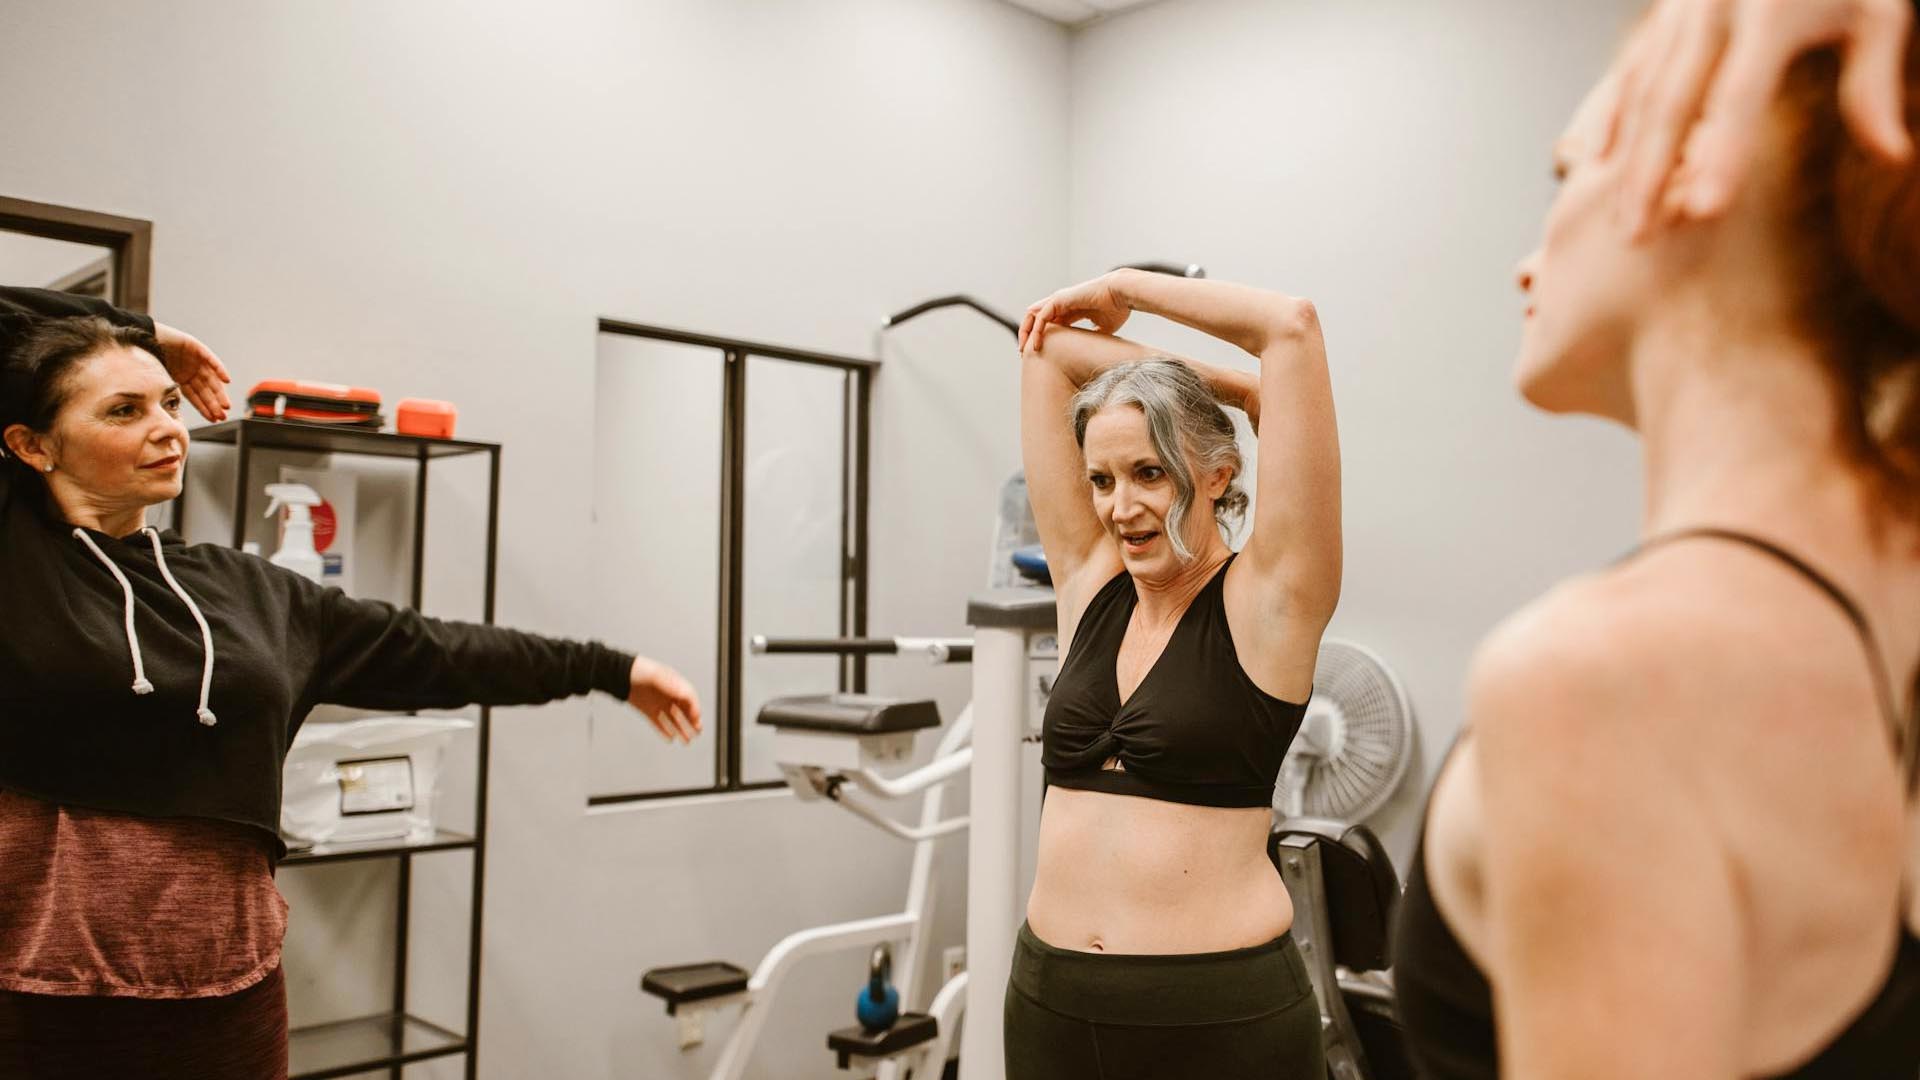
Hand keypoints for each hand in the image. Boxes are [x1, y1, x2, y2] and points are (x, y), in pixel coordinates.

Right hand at [152, 322, 232, 421]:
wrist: (138, 338)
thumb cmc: (143, 360)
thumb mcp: (157, 381)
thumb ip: (168, 394)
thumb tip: (171, 417)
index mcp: (181, 379)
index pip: (196, 396)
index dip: (205, 408)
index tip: (214, 419)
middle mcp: (190, 370)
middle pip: (205, 388)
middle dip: (214, 403)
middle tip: (222, 415)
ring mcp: (193, 359)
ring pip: (211, 377)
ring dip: (219, 391)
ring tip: (225, 404)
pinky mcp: (195, 346)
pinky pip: (210, 359)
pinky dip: (219, 369)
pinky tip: (226, 380)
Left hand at [628, 655, 700, 744]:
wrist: (618, 674)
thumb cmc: (638, 670)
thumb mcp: (655, 675)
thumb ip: (671, 685)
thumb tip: (685, 694)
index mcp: (674, 683)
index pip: (689, 697)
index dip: (694, 708)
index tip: (696, 718)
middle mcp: (669, 694)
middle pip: (684, 710)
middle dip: (692, 721)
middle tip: (698, 732)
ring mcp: (659, 703)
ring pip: (673, 719)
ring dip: (681, 730)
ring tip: (686, 741)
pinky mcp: (648, 711)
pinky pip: (659, 723)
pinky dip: (664, 731)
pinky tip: (670, 739)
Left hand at [1020, 272, 1135, 355]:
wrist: (1122, 294)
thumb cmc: (1117, 308)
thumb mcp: (1103, 328)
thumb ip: (1094, 336)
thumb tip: (1093, 351)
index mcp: (1070, 309)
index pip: (1048, 324)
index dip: (1041, 338)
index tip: (1038, 354)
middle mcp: (1061, 303)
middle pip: (1036, 319)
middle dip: (1028, 336)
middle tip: (1025, 354)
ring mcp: (1058, 300)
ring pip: (1033, 316)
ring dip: (1026, 333)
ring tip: (1024, 351)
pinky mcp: (1059, 299)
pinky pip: (1041, 317)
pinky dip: (1036, 331)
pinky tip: (1035, 345)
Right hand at [1608, 0, 1913, 236]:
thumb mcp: (1875, 12)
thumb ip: (1872, 82)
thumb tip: (1892, 156)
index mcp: (1769, 10)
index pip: (1737, 96)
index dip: (1721, 154)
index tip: (1705, 211)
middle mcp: (1710, 7)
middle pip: (1670, 104)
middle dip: (1650, 175)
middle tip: (1638, 237)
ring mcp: (1677, 9)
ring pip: (1639, 92)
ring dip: (1625, 159)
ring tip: (1622, 219)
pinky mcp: (1661, 12)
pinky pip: (1625, 70)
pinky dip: (1605, 117)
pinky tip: (1589, 159)